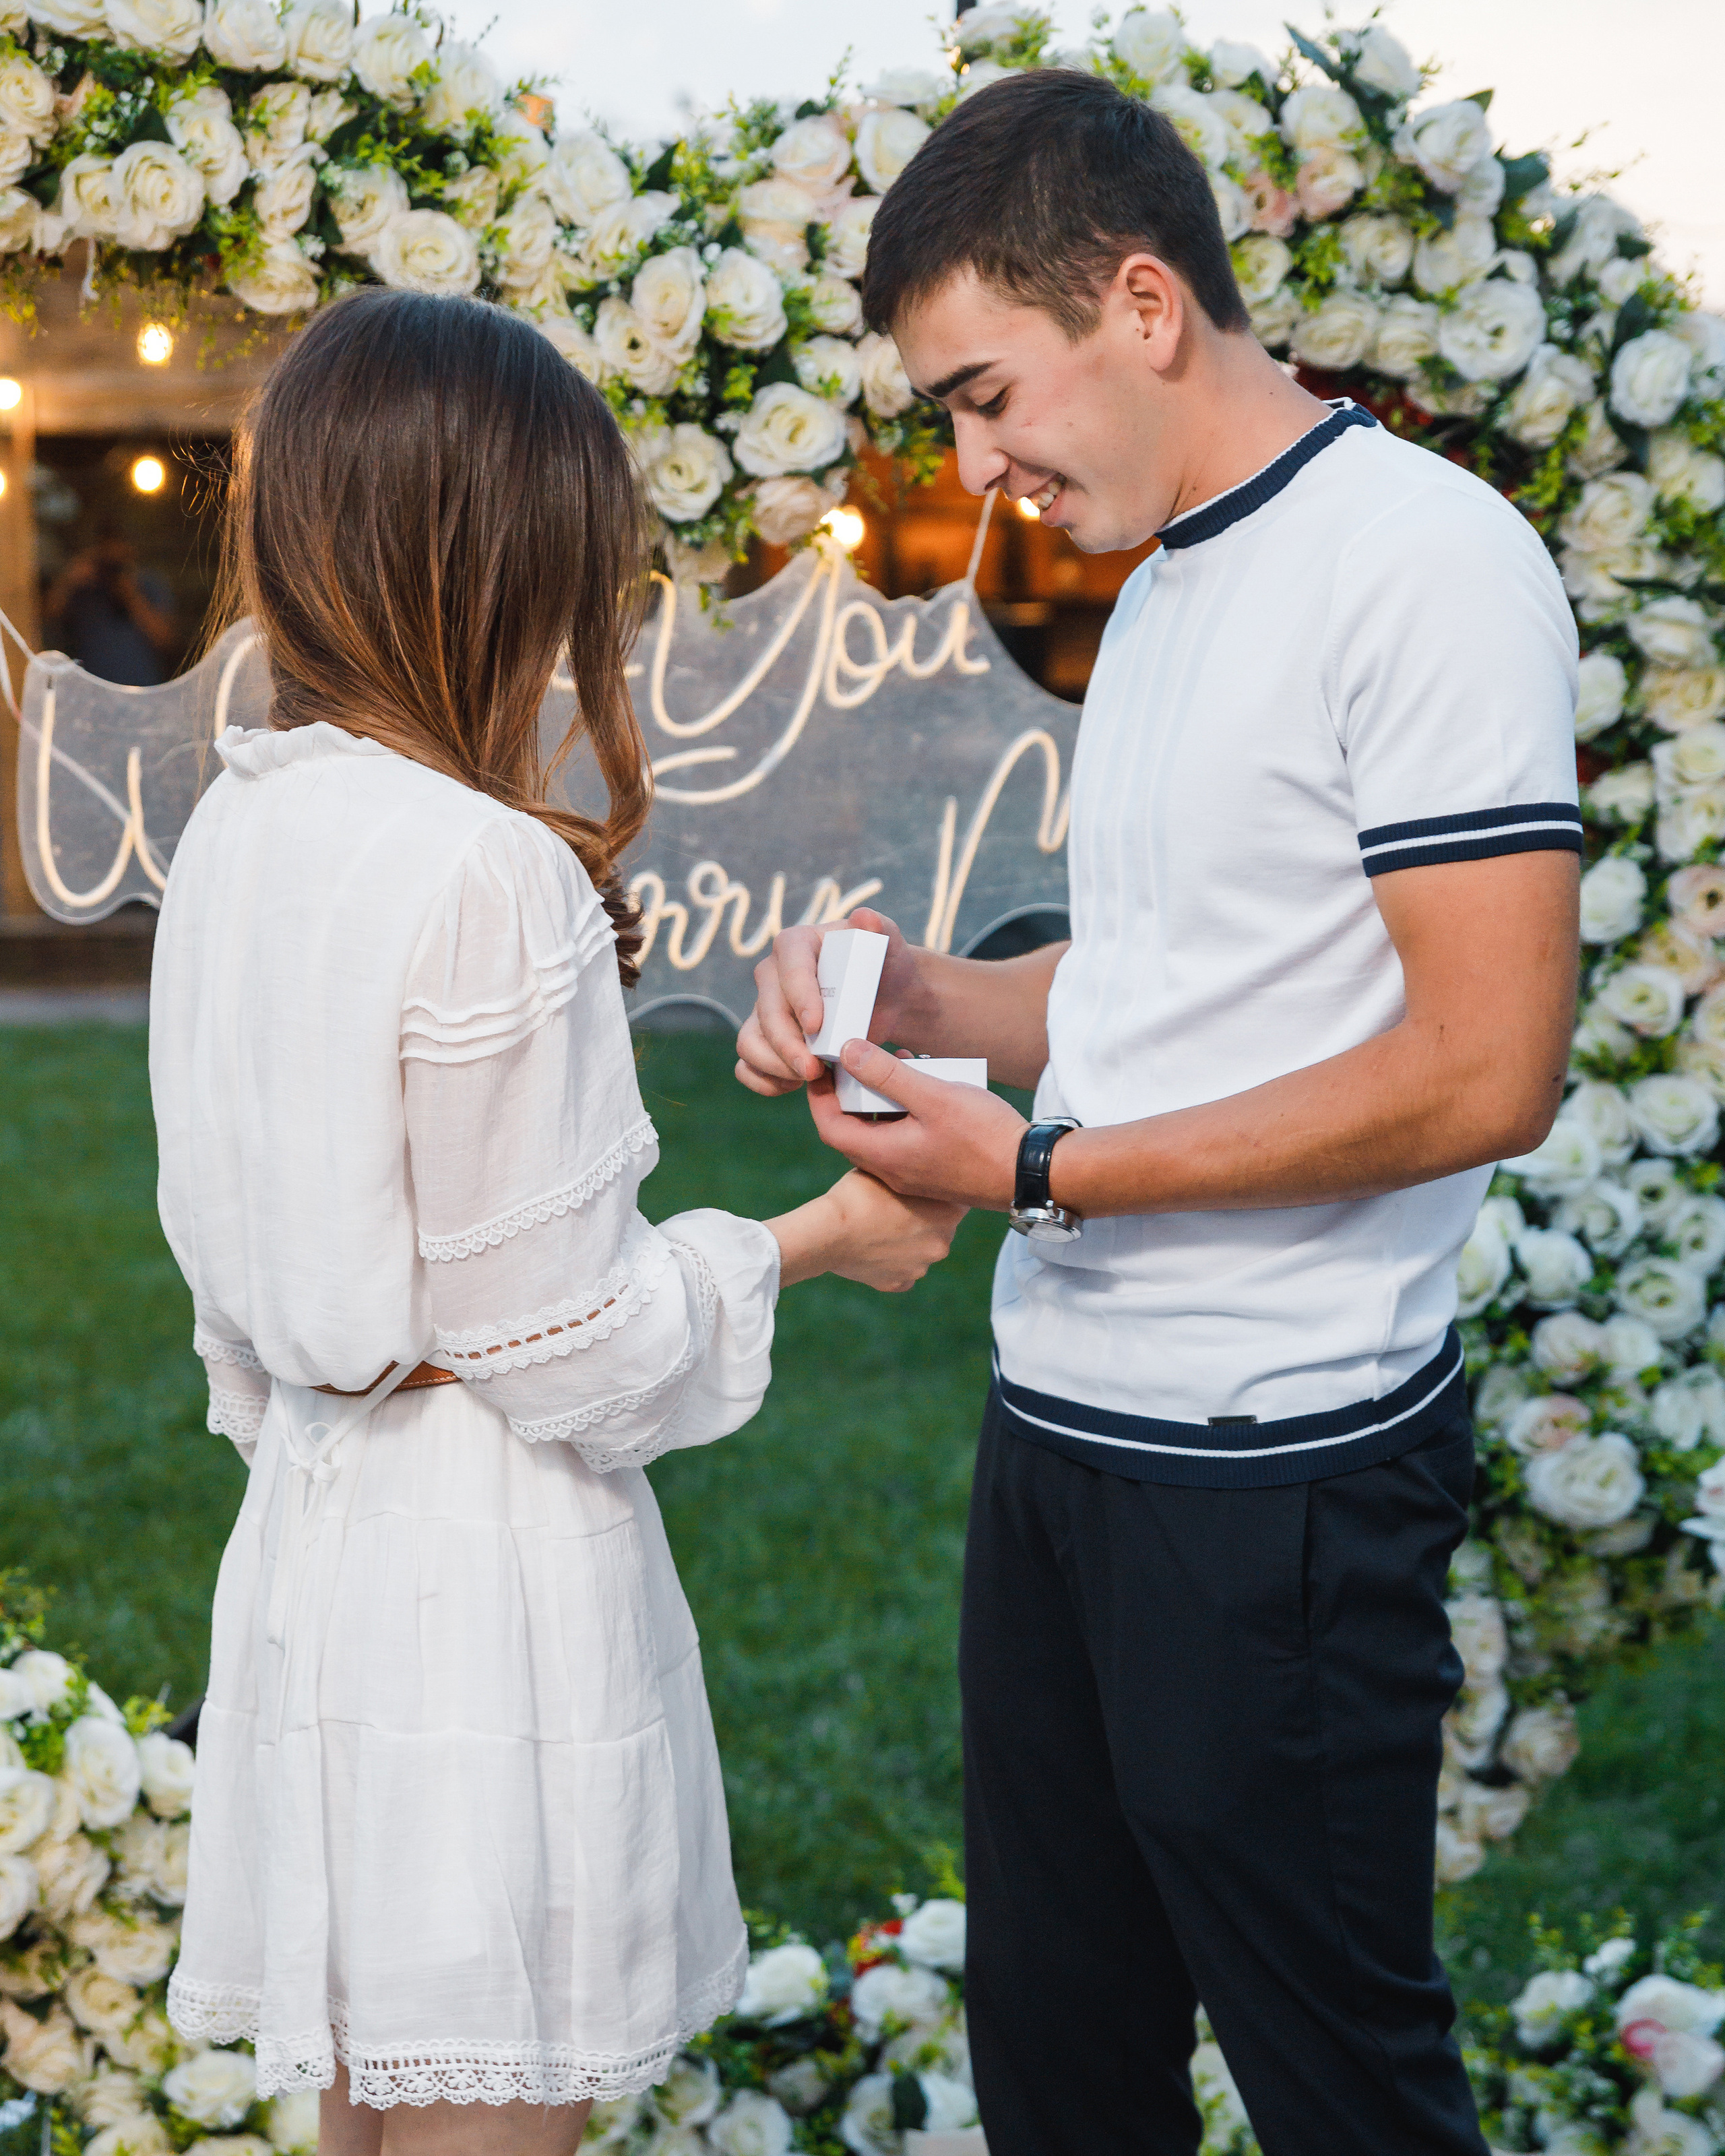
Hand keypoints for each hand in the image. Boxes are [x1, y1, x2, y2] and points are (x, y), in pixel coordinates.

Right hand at [735, 908, 924, 1097]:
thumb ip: (879, 927)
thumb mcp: (888, 943)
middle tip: (815, 1070)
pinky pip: (746, 1065)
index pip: (789, 968)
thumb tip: (864, 917)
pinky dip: (763, 1081)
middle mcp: (772, 975)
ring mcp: (763, 1009)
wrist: (883, 997)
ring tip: (810, 1079)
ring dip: (774, 1066)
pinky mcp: (764, 1040)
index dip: (798, 997)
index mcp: (796, 944)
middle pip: (766, 1012)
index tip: (817, 1026)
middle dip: (787, 1044)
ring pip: (749, 1041)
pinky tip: (793, 1087)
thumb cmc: (883, 966)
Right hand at [768, 1167, 965, 1292]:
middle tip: (892, 1205)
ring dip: (906, 1240)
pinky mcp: (900, 1283)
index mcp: (950, 1211)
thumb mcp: (892, 1169)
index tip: (918, 1183)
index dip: (935, 1188)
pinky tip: (872, 1249)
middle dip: (922, 1216)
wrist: (829, 1231)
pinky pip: (902, 1271)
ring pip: (919, 1249)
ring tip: (877, 1226)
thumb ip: (914, 1174)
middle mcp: (944, 1242)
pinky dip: (891, 1262)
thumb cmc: (858, 1192)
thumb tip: (919, 1166)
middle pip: (939, 1225)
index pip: (955, 1197)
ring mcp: (922, 1266)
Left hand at [806, 1041, 1025, 1210]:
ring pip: (883, 1131)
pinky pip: (906, 1137)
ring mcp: (915, 1172)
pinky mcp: (935, 1168)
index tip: (821, 1065)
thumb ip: (888, 1074)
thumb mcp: (935, 1096)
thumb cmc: (986, 1137)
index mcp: (885, 1155)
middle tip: (859, 1056)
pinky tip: (928, 1084)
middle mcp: (894, 1170)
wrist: (1032, 1173)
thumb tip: (847, 1051)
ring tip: (900, 1061)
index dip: (819, 1095)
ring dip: (884, 1097)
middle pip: (854, 1129)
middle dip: (853, 1091)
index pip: (830, 1126)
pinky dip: (906, 1110)